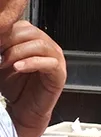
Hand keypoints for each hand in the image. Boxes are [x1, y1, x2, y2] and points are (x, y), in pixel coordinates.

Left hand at [0, 21, 66, 136]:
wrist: (23, 111)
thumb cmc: (14, 88)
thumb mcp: (2, 62)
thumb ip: (1, 50)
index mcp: (34, 41)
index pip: (22, 25)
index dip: (6, 31)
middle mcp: (47, 47)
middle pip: (31, 32)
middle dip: (10, 41)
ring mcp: (56, 59)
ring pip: (40, 44)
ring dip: (18, 52)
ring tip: (4, 63)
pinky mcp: (59, 74)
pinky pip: (49, 63)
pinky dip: (31, 63)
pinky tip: (18, 68)